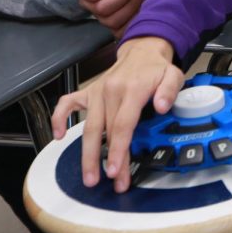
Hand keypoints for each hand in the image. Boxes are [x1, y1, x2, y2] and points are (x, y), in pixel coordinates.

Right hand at [50, 36, 182, 192]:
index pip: (122, 125)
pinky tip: (58, 136)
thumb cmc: (156, 68)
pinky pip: (67, 104)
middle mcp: (110, 91)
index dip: (118, 150)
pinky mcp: (88, 92)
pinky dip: (59, 118)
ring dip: (87, 153)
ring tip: (89, 175)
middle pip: (104, 131)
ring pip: (87, 126)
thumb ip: (169, 90)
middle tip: (104, 181)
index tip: (117, 170)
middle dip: (104, 160)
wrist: (142, 50)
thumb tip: (161, 106)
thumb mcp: (173, 74)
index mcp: (132, 89)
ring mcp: (97, 92)